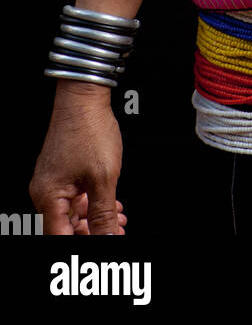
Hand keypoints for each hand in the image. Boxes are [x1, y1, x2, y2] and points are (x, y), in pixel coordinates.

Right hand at [30, 86, 127, 235]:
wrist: (84, 96)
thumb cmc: (90, 129)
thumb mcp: (103, 177)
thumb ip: (104, 214)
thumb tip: (108, 238)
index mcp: (49, 197)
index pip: (62, 237)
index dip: (85, 243)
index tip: (106, 242)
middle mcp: (45, 191)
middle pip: (66, 227)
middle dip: (94, 232)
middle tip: (116, 232)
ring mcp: (53, 181)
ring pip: (73, 213)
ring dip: (96, 219)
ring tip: (118, 219)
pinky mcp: (62, 172)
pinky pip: (74, 197)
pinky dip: (92, 203)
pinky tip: (111, 204)